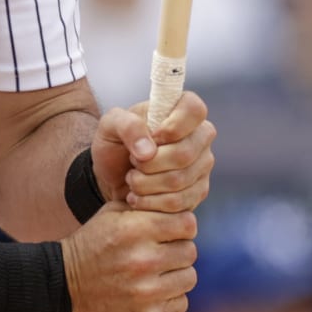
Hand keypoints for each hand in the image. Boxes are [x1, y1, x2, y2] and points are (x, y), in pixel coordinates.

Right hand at [61, 204, 197, 311]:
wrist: (63, 287)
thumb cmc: (93, 244)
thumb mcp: (112, 214)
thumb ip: (147, 205)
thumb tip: (179, 202)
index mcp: (135, 230)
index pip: (188, 224)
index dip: (181, 226)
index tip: (170, 231)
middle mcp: (143, 260)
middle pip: (190, 252)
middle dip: (177, 250)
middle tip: (161, 253)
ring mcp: (146, 292)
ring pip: (188, 278)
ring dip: (176, 275)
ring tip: (157, 273)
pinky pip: (180, 304)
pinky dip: (170, 298)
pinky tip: (152, 292)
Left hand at [91, 91, 215, 213]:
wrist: (112, 177)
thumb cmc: (115, 144)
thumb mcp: (110, 125)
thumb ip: (127, 126)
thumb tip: (148, 151)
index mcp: (181, 110)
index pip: (194, 110)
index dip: (173, 127)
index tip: (152, 137)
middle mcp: (199, 136)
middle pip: (185, 153)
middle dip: (149, 163)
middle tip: (133, 161)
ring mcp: (202, 165)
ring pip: (179, 181)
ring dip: (146, 184)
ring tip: (132, 179)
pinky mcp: (198, 191)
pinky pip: (178, 202)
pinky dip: (151, 202)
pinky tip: (138, 197)